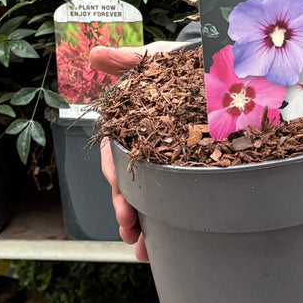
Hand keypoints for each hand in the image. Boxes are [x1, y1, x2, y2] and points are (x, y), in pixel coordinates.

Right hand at [91, 39, 183, 259]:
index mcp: (128, 124)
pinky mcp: (185, 161)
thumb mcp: (151, 59)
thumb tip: (95, 54)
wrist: (208, 60)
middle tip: (130, 230)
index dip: (114, 176)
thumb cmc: (174, 61)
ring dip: (142, 222)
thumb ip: (125, 60)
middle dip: (125, 208)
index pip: (114, 154)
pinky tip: (169, 238)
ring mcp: (162, 155)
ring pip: (147, 192)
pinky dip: (169, 215)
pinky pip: (174, 191)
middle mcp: (141, 143)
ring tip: (143, 248)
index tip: (118, 195)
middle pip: (128, 181)